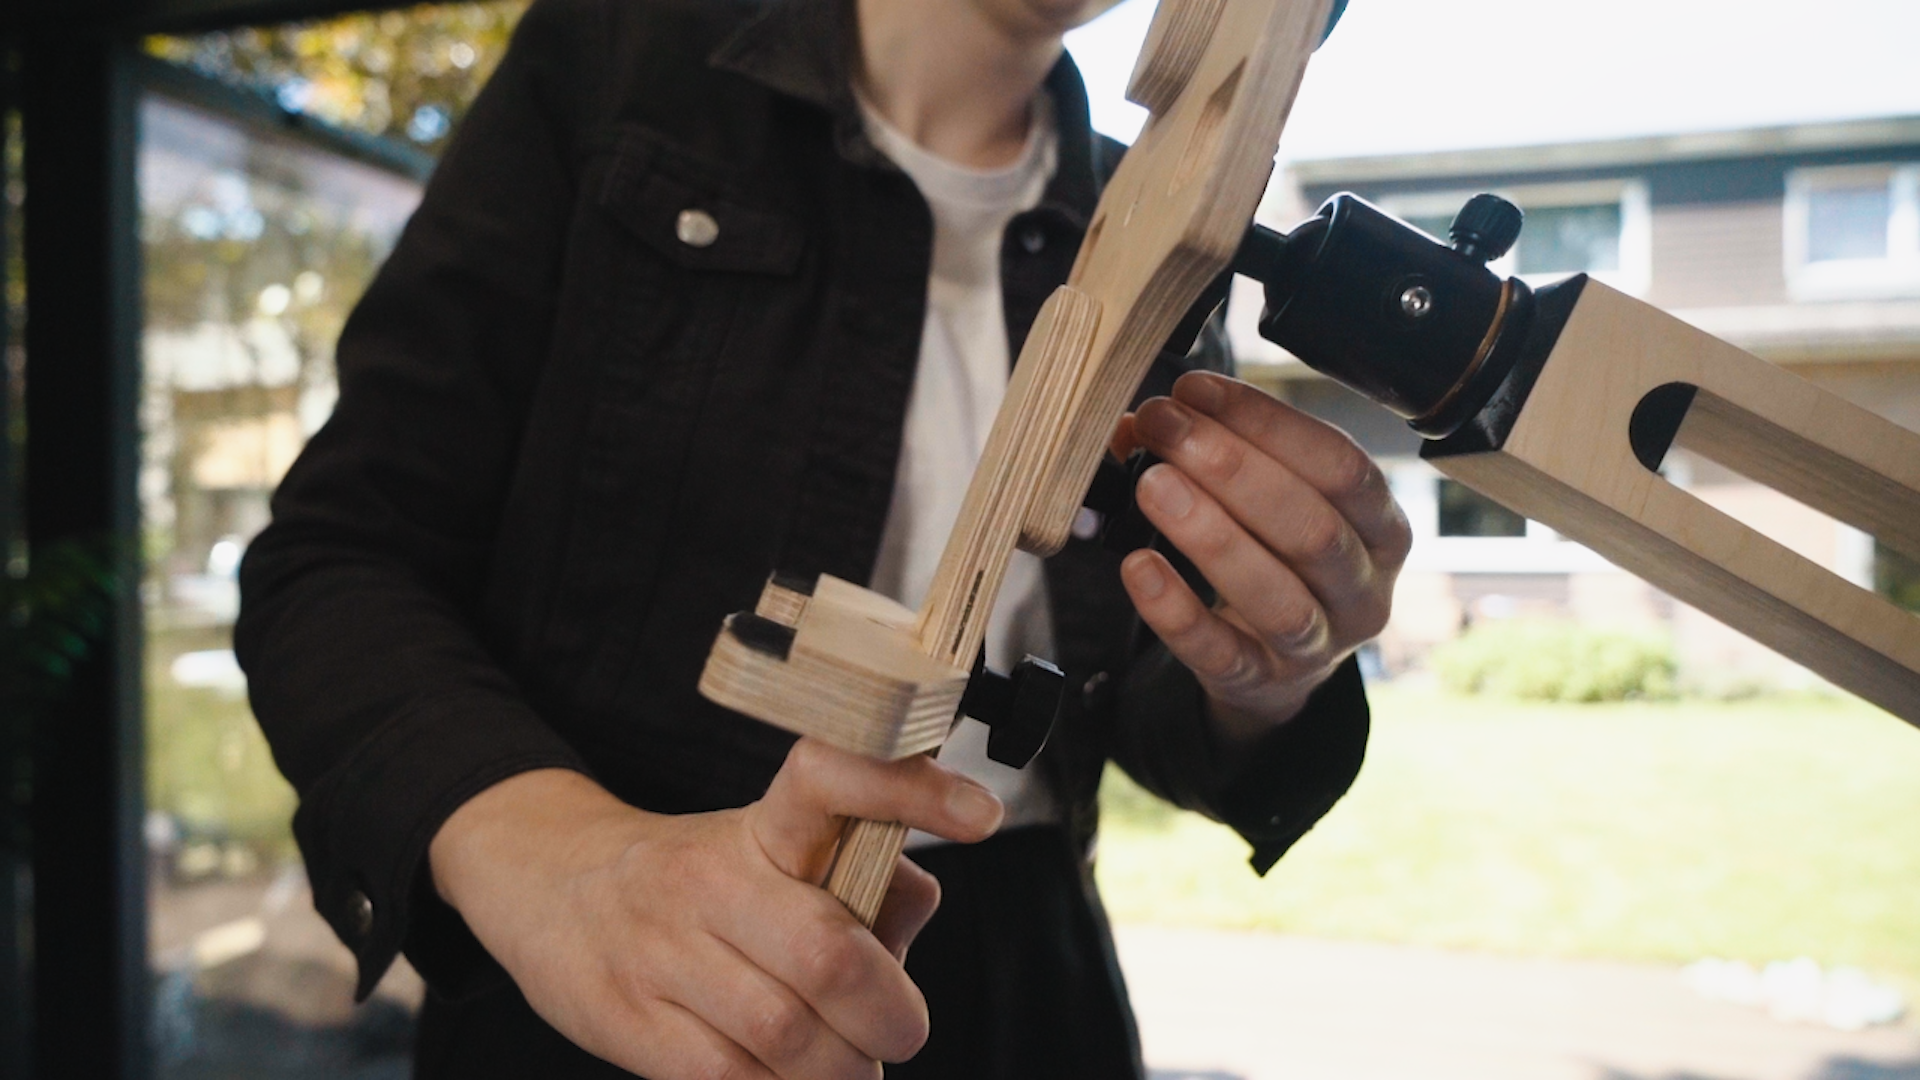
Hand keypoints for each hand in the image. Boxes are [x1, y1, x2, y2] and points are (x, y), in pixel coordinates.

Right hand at [428, 741, 1003, 1079]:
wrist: (551, 888)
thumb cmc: (701, 880)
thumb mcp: (775, 853)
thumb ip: (861, 878)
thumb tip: (917, 901)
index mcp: (763, 823)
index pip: (833, 775)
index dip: (909, 789)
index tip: (984, 815)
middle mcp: (711, 876)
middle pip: (828, 951)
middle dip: (889, 1013)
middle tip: (900, 1032)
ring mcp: (662, 950)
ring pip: (786, 1033)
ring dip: (841, 1071)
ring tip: (848, 1068)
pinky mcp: (627, 1019)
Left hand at [1114, 370, 1411, 743]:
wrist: (1277, 667)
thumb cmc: (1277, 558)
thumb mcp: (1272, 506)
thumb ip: (1224, 456)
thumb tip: (1145, 419)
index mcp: (1382, 528)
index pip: (1341, 465)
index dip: (1268, 422)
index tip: (1196, 390)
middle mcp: (1364, 589)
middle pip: (1313, 527)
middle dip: (1233, 469)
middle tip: (1165, 428)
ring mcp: (1319, 645)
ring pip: (1277, 595)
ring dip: (1211, 534)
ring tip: (1151, 485)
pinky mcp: (1260, 683)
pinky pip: (1219, 652)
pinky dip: (1176, 610)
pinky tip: (1137, 567)